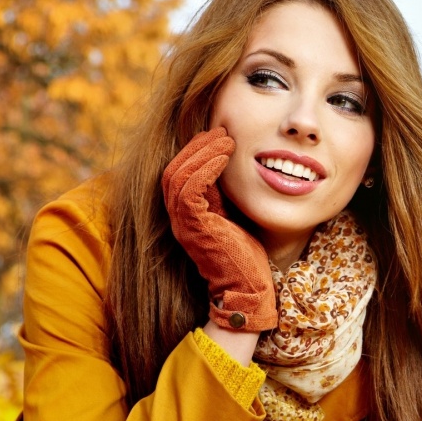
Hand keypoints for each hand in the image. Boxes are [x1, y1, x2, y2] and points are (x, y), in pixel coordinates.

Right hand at [162, 127, 276, 330]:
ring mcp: (184, 224)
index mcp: (189, 216)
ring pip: (178, 175)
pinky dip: (205, 167)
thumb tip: (235, 169)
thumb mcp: (236, 218)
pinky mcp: (194, 228)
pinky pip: (189, 189)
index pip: (182, 174)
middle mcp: (180, 219)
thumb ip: (227, 198)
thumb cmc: (247, 258)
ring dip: (202, 152)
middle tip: (221, 130)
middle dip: (196, 146)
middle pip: (174, 170)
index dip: (197, 151)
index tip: (220, 134)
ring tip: (225, 138)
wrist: (248, 290)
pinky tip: (224, 155)